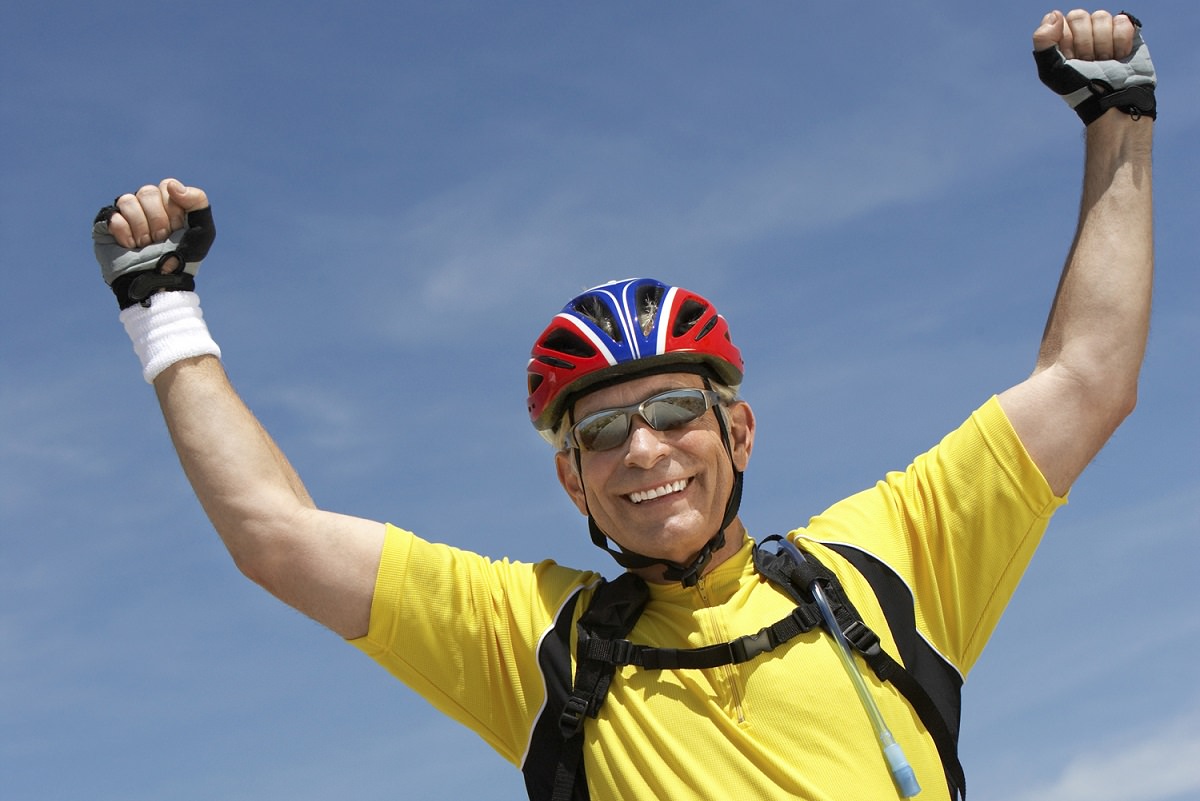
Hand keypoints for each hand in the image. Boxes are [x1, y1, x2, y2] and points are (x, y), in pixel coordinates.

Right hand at [93, 179, 215, 308]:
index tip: (177, 229)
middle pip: (147, 191)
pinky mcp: (106, 225)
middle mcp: (145, 205)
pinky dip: (125, 235)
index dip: (173, 210)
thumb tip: (171, 186)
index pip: (166, 186)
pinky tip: (130, 247)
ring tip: (145, 245)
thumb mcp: (203, 232)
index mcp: (168, 202)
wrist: (160, 283)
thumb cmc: (182, 260)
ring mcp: (125, 213)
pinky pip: (113, 216)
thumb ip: (198, 201)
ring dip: (141, 228)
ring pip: (128, 200)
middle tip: (160, 240)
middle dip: (158, 221)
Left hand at [1032, 10, 1155, 124]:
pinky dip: (1121, 41)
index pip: (1060, 21)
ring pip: (1101, 16)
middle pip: (1080, 16)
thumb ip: (1043, 41)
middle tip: (1089, 62)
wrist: (1113, 98)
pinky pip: (1121, 21)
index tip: (1071, 59)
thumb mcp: (1051, 71)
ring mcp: (1103, 31)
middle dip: (1084, 43)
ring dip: (1103, 45)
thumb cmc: (1080, 87)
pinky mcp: (1125, 32)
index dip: (1067, 40)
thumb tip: (1055, 14)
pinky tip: (1119, 56)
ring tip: (1105, 61)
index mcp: (1061, 40)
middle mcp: (1082, 33)